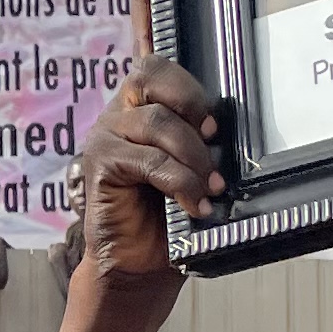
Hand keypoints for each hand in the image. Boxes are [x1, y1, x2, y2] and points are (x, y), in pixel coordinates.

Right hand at [77, 64, 223, 277]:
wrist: (138, 265)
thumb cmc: (168, 216)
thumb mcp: (191, 169)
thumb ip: (201, 141)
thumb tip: (231, 130)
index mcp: (138, 107)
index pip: (156, 66)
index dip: (188, 85)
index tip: (214, 125)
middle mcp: (117, 115)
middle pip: (150, 75)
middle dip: (191, 103)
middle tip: (215, 141)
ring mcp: (105, 137)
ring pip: (157, 121)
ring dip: (193, 156)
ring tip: (212, 188)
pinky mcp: (101, 164)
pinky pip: (149, 160)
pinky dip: (180, 182)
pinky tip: (194, 205)